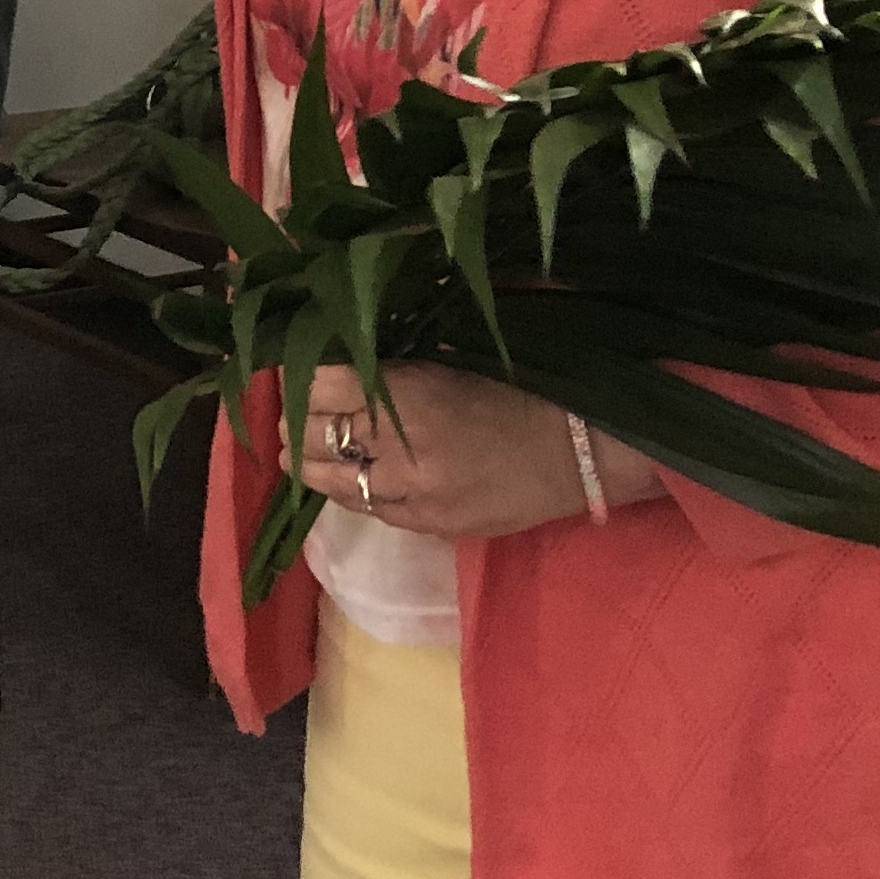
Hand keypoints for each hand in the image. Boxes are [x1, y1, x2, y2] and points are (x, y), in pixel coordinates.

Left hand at [289, 361, 628, 541]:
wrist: (584, 449)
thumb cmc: (524, 385)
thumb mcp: (454, 356)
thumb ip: (395, 361)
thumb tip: (337, 350)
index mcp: (412, 394)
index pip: (320, 385)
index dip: (301, 376)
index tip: (296, 368)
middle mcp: (404, 450)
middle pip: (314, 436)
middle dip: (299, 420)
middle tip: (295, 408)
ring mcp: (415, 497)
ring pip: (331, 481)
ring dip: (312, 460)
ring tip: (302, 445)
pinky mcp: (430, 527)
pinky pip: (370, 510)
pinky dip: (353, 488)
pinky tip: (351, 473)